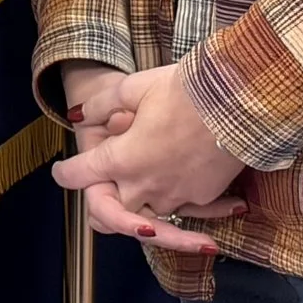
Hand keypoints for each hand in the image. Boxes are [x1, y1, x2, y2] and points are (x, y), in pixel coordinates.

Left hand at [54, 64, 246, 255]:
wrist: (240, 102)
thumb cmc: (183, 90)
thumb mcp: (131, 88)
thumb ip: (101, 106)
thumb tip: (79, 115)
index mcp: (120, 160)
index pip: (77, 176)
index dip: (65, 172)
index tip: (62, 171)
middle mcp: (143, 185)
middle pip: (110, 211)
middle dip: (102, 206)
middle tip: (100, 195)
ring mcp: (175, 195)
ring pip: (148, 214)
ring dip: (142, 209)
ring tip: (141, 204)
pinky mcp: (203, 196)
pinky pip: (185, 210)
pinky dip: (182, 205)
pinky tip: (178, 192)